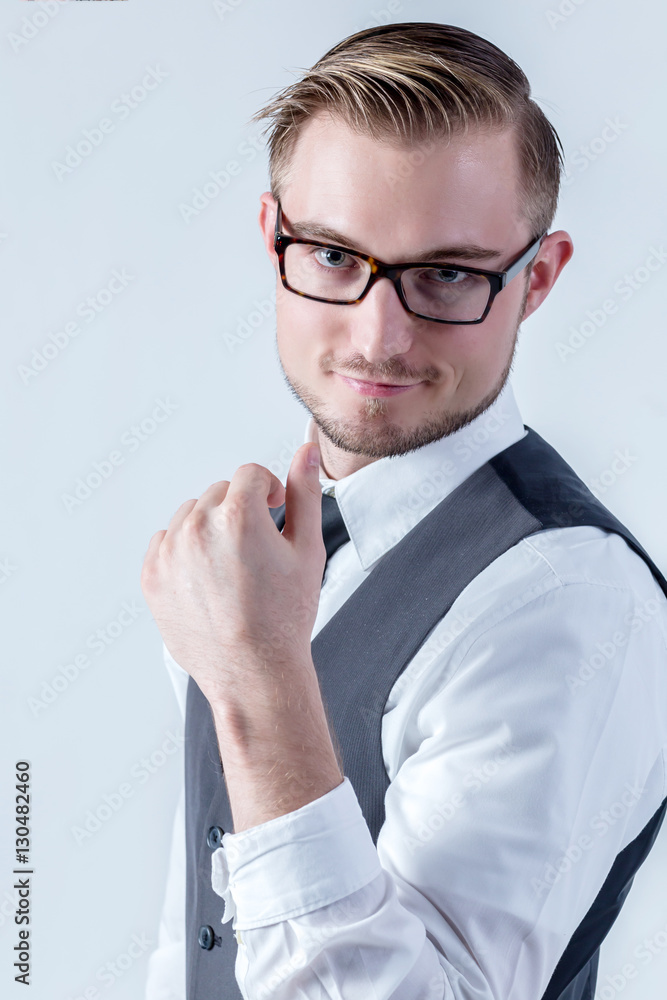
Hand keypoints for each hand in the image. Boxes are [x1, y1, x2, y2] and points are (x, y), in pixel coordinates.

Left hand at [140, 443, 324, 704]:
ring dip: (210, 527)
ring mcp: (170, 552)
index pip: (250, 474)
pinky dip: (184, 552)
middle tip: (257, 550)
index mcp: (239, 515)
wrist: (253, 674)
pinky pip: (166, 542)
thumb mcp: (307, 551)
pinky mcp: (152, 576)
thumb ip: (305, 493)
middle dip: (240, 510)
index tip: (276, 511)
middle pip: (220, 493)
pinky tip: (209, 580)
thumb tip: (303, 452)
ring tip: (232, 567)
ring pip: (191, 515)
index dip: (269, 491)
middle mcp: (197, 527)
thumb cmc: (285, 617)